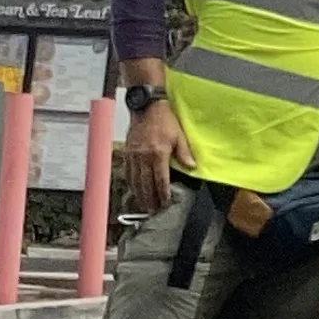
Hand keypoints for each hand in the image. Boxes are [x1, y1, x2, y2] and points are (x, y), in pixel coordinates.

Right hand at [123, 99, 190, 215]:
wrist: (147, 106)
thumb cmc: (165, 119)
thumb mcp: (180, 135)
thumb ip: (185, 153)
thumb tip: (192, 167)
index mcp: (158, 154)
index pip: (160, 180)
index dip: (162, 194)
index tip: (165, 204)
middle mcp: (144, 157)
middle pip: (146, 184)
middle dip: (150, 199)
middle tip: (153, 211)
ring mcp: (133, 156)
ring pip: (135, 180)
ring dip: (139, 195)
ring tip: (143, 206)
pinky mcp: (127, 152)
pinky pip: (127, 172)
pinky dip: (130, 183)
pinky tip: (133, 189)